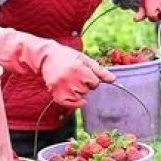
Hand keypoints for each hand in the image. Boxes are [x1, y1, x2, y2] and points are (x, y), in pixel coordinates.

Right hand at [0, 30, 114, 108]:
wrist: (46, 56)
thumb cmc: (68, 56)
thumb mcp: (84, 59)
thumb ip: (99, 71)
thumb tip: (114, 80)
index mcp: (79, 69)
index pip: (94, 82)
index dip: (90, 77)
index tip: (81, 71)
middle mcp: (70, 80)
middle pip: (87, 91)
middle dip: (83, 84)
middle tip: (73, 74)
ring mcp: (62, 88)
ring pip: (80, 98)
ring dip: (77, 92)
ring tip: (68, 80)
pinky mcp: (56, 95)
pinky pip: (70, 105)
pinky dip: (73, 102)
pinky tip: (70, 93)